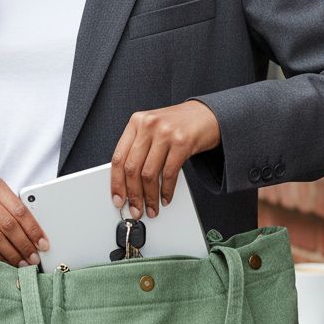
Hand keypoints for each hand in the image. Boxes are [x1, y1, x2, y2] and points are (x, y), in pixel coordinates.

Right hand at [0, 174, 48, 266]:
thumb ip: (8, 205)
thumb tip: (32, 231)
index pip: (19, 209)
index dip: (33, 229)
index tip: (42, 242)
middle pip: (8, 225)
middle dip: (24, 244)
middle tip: (33, 257)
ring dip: (11, 253)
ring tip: (22, 262)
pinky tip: (5, 259)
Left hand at [110, 100, 220, 219]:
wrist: (207, 114)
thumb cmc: (178, 125)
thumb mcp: (153, 129)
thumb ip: (139, 148)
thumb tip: (128, 183)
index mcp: (136, 122)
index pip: (118, 157)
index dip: (116, 182)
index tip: (117, 199)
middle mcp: (148, 125)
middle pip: (132, 168)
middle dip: (133, 194)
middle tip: (135, 209)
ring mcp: (165, 133)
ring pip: (149, 174)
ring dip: (149, 197)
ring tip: (151, 208)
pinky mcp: (182, 142)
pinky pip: (169, 174)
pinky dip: (166, 190)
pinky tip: (165, 198)